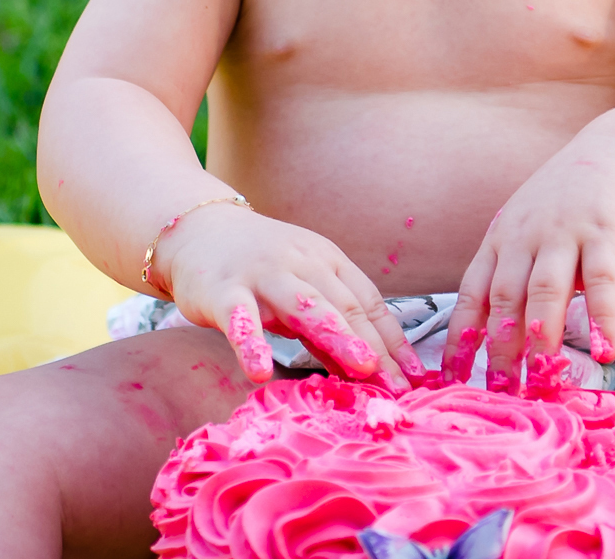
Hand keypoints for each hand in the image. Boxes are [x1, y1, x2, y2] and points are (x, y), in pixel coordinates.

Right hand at [166, 205, 423, 390]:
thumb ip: (330, 329)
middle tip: (399, 384)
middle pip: (345, 306)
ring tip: (361, 369)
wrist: (196, 230)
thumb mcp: (302, 289)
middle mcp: (302, 263)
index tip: (418, 376)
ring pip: (305, 305)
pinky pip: (240, 319)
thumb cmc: (260, 268)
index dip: (394, 341)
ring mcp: (263, 274)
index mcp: (328, 261)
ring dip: (336, 336)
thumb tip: (369, 373)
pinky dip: (251, 344)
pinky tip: (260, 373)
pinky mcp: (222, 290)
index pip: (369, 303)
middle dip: (376, 346)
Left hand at [441, 155, 614, 395]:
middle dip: (499, 348)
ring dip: (544, 337)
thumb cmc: (564, 206)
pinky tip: (606, 351)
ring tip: (544, 379)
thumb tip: (492, 340)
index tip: (451, 378)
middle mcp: (525, 237)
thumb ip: (511, 276)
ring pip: (546, 291)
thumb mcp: (524, 231)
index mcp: (499, 242)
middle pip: (505, 299)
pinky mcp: (606, 234)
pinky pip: (603, 282)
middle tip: (501, 392)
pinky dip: (603, 318)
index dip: (460, 338)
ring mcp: (565, 234)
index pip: (471, 295)